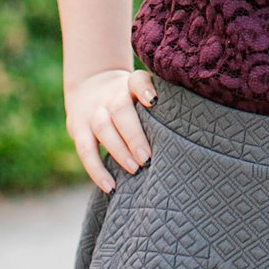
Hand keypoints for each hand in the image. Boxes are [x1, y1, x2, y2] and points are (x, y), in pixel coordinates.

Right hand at [65, 67, 156, 192]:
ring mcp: (93, 112)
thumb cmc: (129, 98)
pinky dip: (96, 170)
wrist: (89, 86)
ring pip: (103, 129)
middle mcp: (111, 96)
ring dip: (119, 151)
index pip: (137, 81)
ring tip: (135, 169)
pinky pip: (85, 150)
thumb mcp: (140, 92)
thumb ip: (159, 105)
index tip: (154, 101)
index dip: (144, 89)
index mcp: (130, 85)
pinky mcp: (77, 129)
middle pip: (120, 110)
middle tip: (148, 158)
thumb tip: (190, 130)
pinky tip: (110, 187)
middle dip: (134, 135)